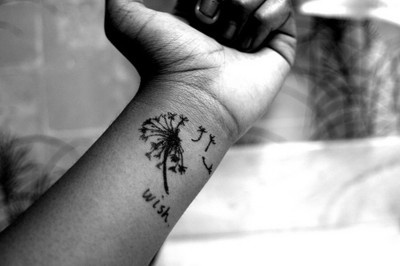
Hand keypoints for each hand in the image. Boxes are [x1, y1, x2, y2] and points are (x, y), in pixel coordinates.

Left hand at [105, 0, 295, 138]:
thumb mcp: (124, 20)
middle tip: (208, 27)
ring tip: (228, 44)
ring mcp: (253, 32)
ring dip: (240, 11)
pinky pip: (283, 6)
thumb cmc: (163, 61)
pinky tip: (248, 48)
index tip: (193, 13)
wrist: (194, 98)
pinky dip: (262, 23)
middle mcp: (227, 19)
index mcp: (198, 10)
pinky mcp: (280, 45)